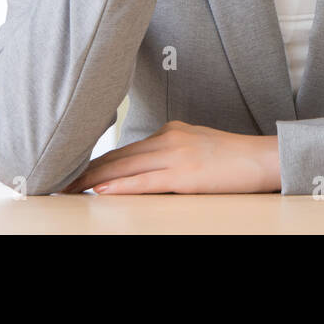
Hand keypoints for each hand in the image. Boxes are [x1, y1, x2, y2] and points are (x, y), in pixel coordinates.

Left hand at [60, 120, 280, 193]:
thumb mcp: (198, 147)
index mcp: (171, 131)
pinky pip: (145, 181)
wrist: (264, 157)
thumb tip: (143, 169)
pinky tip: (102, 192)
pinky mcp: (185, 173)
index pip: (125, 148)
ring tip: (69, 190)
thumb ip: (170, 152)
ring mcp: (177, 154)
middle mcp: (170, 138)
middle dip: (86, 171)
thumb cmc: (235, 158)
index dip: (96, 162)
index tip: (74, 171)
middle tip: (58, 182)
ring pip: (125, 168)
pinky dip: (120, 187)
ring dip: (94, 180)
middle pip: (118, 156)